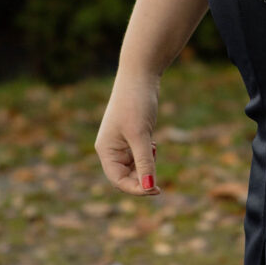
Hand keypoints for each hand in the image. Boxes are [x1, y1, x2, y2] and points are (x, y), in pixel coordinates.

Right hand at [95, 69, 161, 195]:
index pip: (118, 180)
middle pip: (125, 176)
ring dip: (146, 165)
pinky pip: (138, 154)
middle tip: (160, 175)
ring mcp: (120, 141)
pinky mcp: (131, 134)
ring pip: (134, 166)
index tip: (156, 190)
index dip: (136, 189)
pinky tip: (154, 142)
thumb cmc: (136, 103)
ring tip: (154, 147)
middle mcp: (110, 148)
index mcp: (105, 150)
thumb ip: (145, 162)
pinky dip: (148, 154)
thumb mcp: (141, 136)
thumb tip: (149, 188)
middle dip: (143, 177)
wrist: (140, 75)